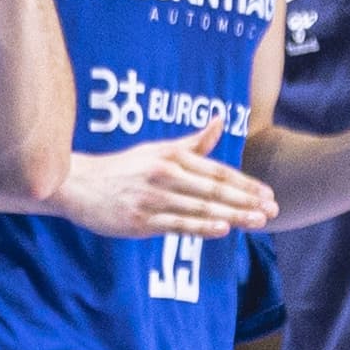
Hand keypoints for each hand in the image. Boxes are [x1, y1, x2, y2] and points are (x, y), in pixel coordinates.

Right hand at [52, 126, 277, 238]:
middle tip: (272, 210)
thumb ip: (193, 142)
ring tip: (258, 221)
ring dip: (233, 214)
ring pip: (200, 207)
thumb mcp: (157, 150)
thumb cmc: (122, 169)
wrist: (78, 185)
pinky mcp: (141, 220)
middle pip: (214, 189)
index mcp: (171, 156)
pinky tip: (223, 229)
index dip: (245, 184)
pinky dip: (201, 226)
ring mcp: (153, 198)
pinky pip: (177, 224)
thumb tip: (220, 120)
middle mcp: (165, 174)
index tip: (268, 194)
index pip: (217, 171)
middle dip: (246, 200)